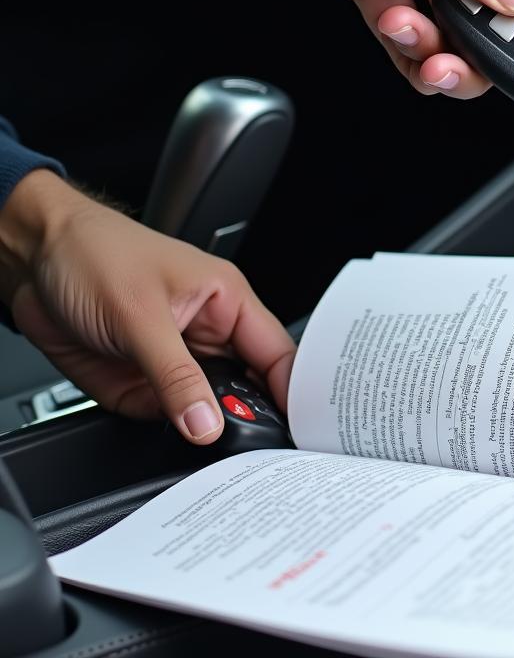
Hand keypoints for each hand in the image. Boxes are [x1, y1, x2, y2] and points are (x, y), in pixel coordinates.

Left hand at [0, 172, 295, 443]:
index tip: (298, 429)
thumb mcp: (140, 317)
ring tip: (204, 436)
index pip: (275, 353)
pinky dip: (159, 427)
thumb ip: (176, 376)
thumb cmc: (94, 254)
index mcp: (226, 301)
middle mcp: (205, 332)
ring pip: (204, 408)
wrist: (31, 258)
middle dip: (245, 416)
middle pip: (245, 387)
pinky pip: (161, 416)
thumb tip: (208, 424)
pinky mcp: (140, 380)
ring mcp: (173, 359)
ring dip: (199, 424)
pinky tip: (162, 424)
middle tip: (243, 444)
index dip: (293, 391)